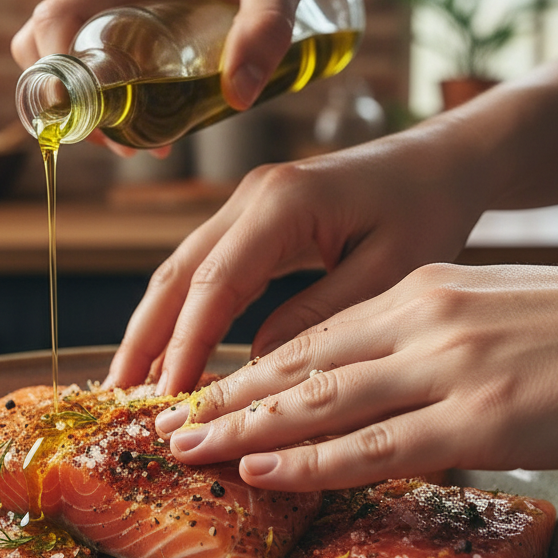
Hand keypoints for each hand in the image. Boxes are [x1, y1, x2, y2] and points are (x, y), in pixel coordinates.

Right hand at [11, 0, 317, 115]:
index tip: (88, 117)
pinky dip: (89, 82)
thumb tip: (237, 97)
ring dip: (75, 95)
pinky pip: (78, 41)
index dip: (55, 69)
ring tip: (129, 138)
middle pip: (43, 36)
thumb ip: (266, 31)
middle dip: (66, 96)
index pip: (59, 13)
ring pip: (55, 44)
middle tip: (118, 139)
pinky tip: (136, 114)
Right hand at [105, 118, 489, 392]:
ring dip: (156, 323)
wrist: (441, 159)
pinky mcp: (256, 215)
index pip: (215, 282)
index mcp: (283, 204)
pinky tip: (176, 347)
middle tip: (116, 395)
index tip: (168, 398)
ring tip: (132, 380)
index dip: (185, 343)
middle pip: (179, 271)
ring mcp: (248, 201)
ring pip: (184, 267)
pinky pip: (208, 266)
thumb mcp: (390, 270)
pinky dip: (185, 309)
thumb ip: (323, 316)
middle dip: (145, 335)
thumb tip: (259, 365)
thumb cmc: (427, 209)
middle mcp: (252, 196)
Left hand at [153, 258, 557, 489]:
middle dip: (228, 396)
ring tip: (189, 448)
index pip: (317, 335)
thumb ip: (427, 340)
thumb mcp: (487, 312)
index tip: (209, 390)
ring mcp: (446, 367)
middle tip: (170, 422)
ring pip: (321, 401)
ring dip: (246, 428)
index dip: (255, 368)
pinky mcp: (480, 417)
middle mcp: (419, 321)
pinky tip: (263, 469)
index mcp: (421, 293)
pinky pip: (376, 444)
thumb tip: (381, 376)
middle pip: (301, 364)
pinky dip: (311, 459)